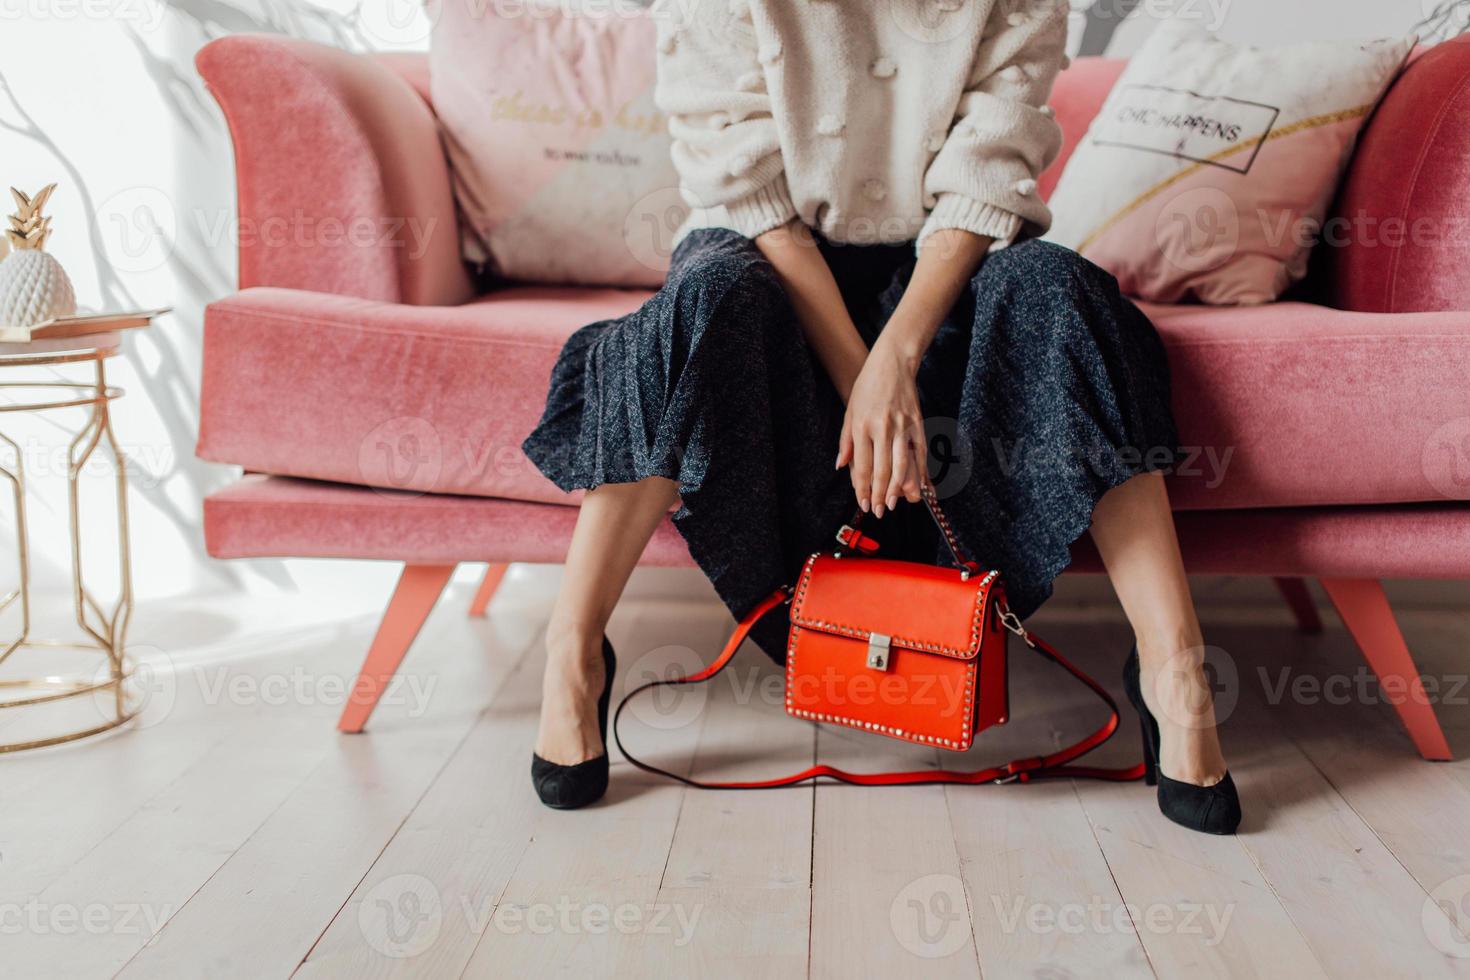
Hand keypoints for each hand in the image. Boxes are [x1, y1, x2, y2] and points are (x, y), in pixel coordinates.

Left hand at [836, 339, 927, 516]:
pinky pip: (920, 453)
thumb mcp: (849, 412)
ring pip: (901, 465)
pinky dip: (920, 472)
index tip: (864, 503)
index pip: (862, 466)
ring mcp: (903, 427)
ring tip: (893, 504)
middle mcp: (883, 429)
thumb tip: (841, 466)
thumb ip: (845, 442)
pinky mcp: (918, 424)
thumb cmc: (867, 387)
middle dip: (879, 494)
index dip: (862, 488)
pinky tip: (919, 486)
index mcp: (862, 427)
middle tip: (880, 511)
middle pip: (882, 470)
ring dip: (897, 489)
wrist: (892, 363)